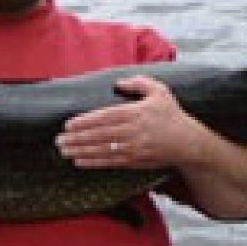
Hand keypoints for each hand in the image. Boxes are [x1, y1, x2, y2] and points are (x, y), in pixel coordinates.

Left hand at [55, 75, 204, 169]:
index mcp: (136, 113)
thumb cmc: (171, 115)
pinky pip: (110, 162)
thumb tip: (119, 82)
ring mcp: (133, 148)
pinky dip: (93, 162)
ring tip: (63, 150)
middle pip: (99, 135)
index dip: (85, 122)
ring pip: (102, 150)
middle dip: (77, 138)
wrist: (188, 143)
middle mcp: (133, 131)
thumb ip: (139, 83)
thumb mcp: (160, 92)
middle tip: (59, 140)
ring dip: (80, 151)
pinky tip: (79, 161)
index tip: (69, 124)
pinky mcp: (134, 161)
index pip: (105, 117)